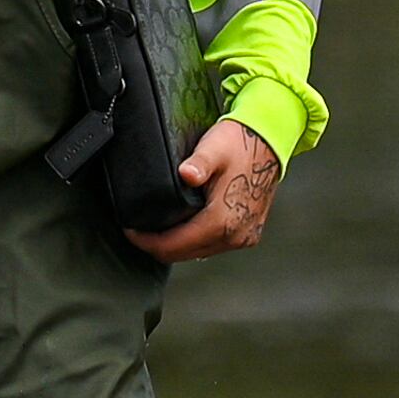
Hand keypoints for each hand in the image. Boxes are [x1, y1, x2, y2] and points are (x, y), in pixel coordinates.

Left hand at [126, 120, 283, 261]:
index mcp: (223, 221)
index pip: (174, 246)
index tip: (129, 229)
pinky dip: (193, 241)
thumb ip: (199, 163)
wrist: (269, 142)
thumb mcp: (214, 148)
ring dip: (175, 244)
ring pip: (197, 253)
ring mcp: (243, 237)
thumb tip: (187, 174)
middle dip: (157, 245)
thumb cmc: (240, 143)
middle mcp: (235, 235)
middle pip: (183, 255)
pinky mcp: (247, 234)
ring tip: (156, 228)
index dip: (146, 241)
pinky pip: (212, 246)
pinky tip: (182, 227)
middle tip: (138, 230)